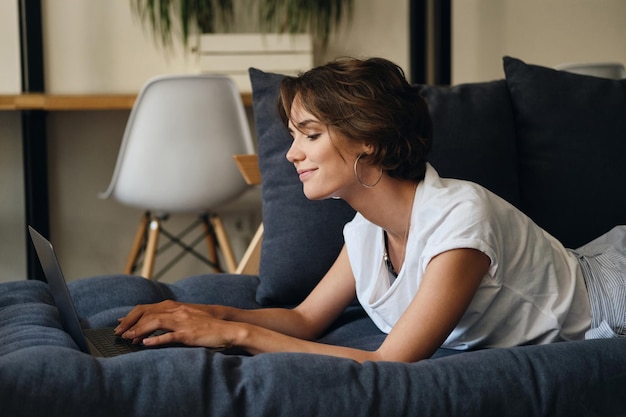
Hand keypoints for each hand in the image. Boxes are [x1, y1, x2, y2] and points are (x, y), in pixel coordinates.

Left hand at [114, 300, 238, 349]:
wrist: (227, 329)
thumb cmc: (207, 325)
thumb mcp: (187, 318)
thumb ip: (170, 319)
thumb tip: (151, 327)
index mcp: (175, 307)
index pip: (147, 308)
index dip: (131, 316)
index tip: (120, 324)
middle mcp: (176, 311)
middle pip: (147, 313)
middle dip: (130, 323)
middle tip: (119, 334)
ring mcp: (182, 322)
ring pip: (155, 322)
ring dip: (139, 331)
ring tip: (128, 339)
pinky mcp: (188, 334)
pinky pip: (169, 336)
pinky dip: (155, 340)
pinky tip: (145, 344)